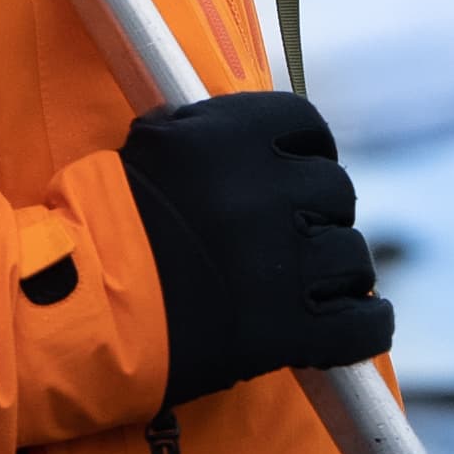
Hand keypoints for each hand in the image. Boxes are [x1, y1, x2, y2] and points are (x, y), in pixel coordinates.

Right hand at [116, 91, 390, 405]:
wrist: (84, 304)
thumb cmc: (107, 222)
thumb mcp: (153, 145)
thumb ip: (209, 130)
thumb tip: (249, 127)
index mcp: (234, 135)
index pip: (307, 124)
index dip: (308, 151)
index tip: (299, 171)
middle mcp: (269, 190)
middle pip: (336, 191)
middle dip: (321, 213)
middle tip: (298, 235)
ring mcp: (284, 261)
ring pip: (352, 257)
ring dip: (340, 271)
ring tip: (317, 284)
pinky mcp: (290, 329)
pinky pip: (363, 323)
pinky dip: (369, 324)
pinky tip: (362, 321)